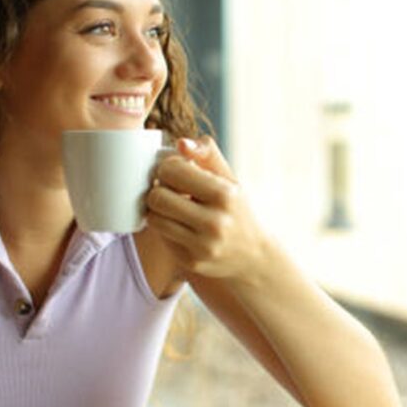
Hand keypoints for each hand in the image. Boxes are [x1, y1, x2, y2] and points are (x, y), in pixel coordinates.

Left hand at [144, 136, 268, 281]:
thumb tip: (181, 143)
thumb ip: (207, 154)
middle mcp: (215, 223)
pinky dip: (165, 228)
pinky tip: (180, 225)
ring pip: (154, 218)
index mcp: (224, 195)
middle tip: (169, 190)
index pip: (172, 171)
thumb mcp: (229, 179)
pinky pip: (161, 237)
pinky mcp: (191, 262)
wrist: (253, 255)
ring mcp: (202, 246)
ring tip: (173, 207)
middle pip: (157, 197)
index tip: (174, 172)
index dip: (167, 168)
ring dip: (158, 210)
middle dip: (159, 189)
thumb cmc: (235, 209)